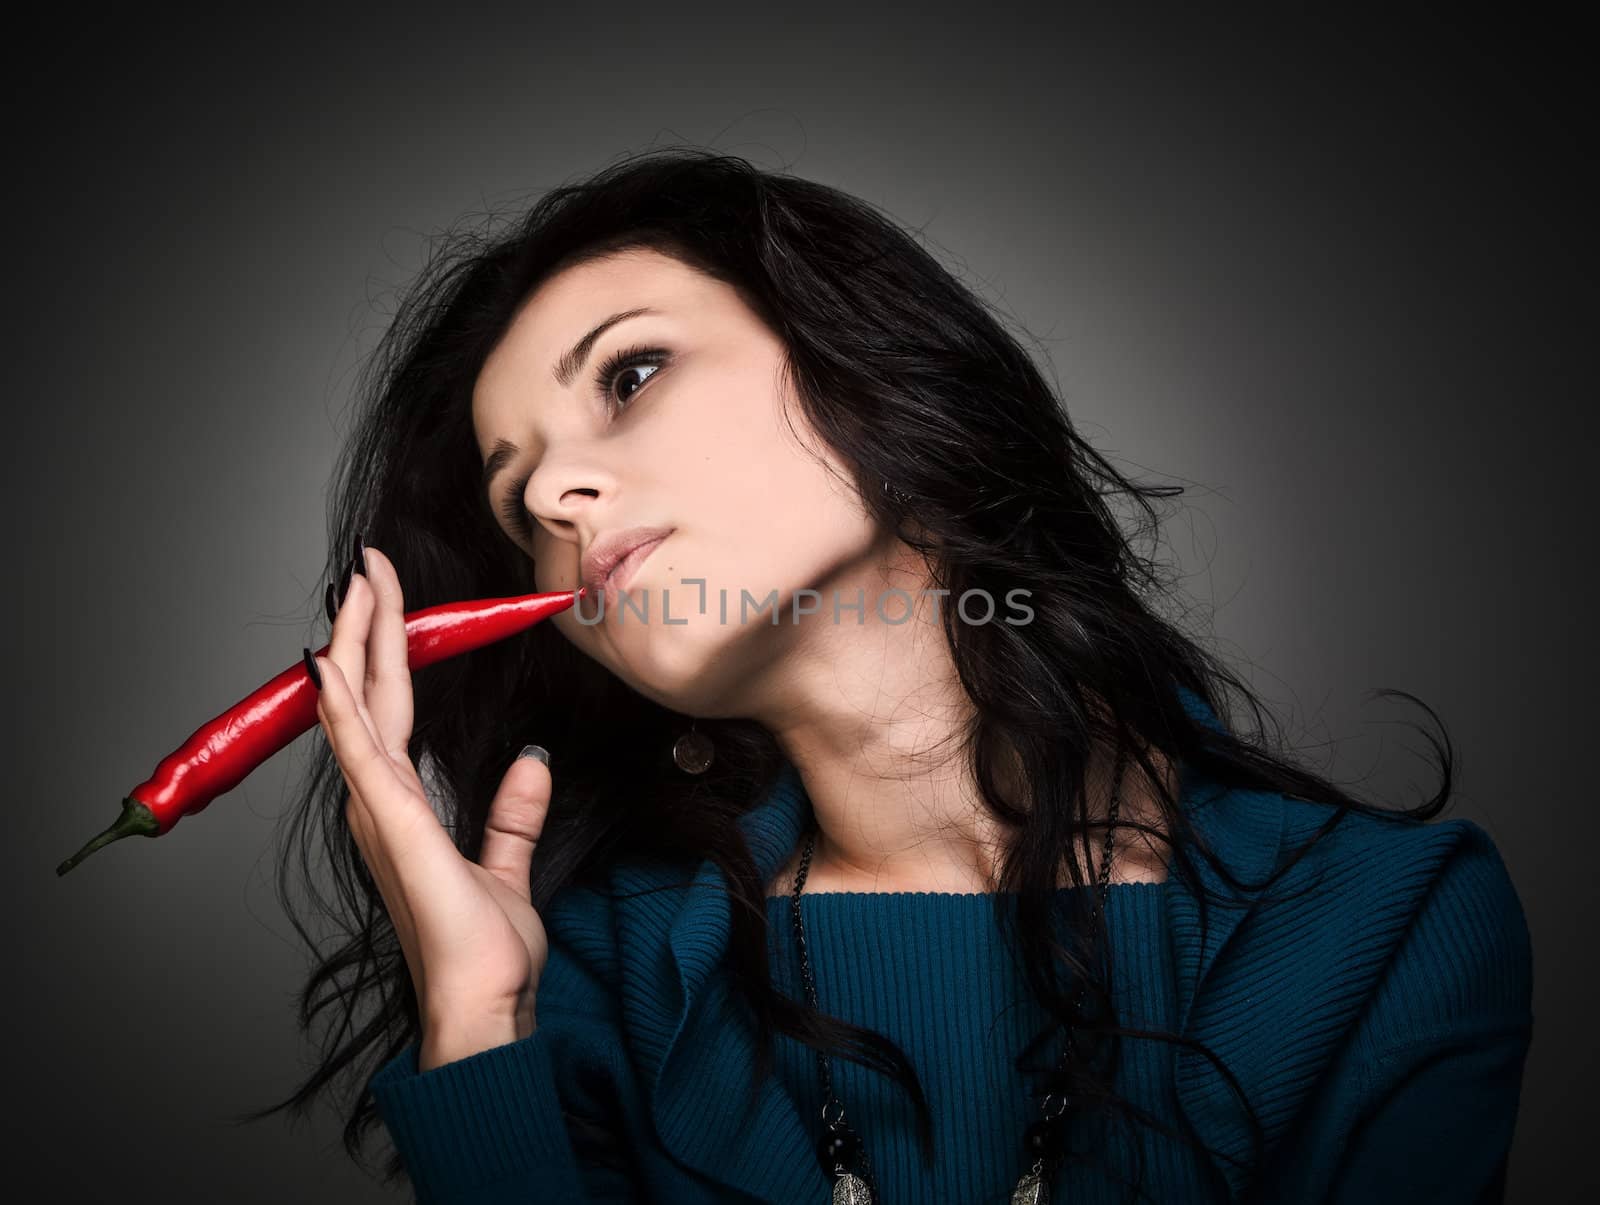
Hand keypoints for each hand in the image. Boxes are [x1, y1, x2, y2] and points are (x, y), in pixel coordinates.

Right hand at [309, 544, 552, 1068]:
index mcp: (400, 808)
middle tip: (369, 564)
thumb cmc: (485, 952)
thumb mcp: (507, 868)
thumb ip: (512, 818)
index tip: (388, 597)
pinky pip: (360, 749)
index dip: (385, 651)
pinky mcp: (392, 822)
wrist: (482, 1005)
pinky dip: (342, 703)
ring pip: (359, 705)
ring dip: (356, 641)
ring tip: (357, 582)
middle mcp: (378, 803)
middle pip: (368, 694)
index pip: (390, 709)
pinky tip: (330, 660)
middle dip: (368, 625)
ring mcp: (379, 810)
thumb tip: (530, 766)